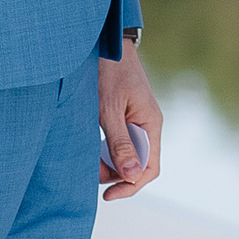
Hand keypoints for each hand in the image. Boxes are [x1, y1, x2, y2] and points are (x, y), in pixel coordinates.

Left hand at [98, 40, 161, 200]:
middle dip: (115, 175)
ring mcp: (139, 120)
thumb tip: (131, 176)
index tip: (107, 195)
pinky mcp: (127, 115)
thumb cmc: (109, 73)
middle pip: (138, 165)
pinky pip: (122, 142)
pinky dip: (107, 150)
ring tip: (87, 160)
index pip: (149, 168)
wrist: (107, 44)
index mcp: (151, 124)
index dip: (130, 186)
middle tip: (89, 173)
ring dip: (109, 163)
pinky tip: (91, 147)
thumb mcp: (109, 110)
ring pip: (129, 155)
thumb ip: (120, 143)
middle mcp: (148, 125)